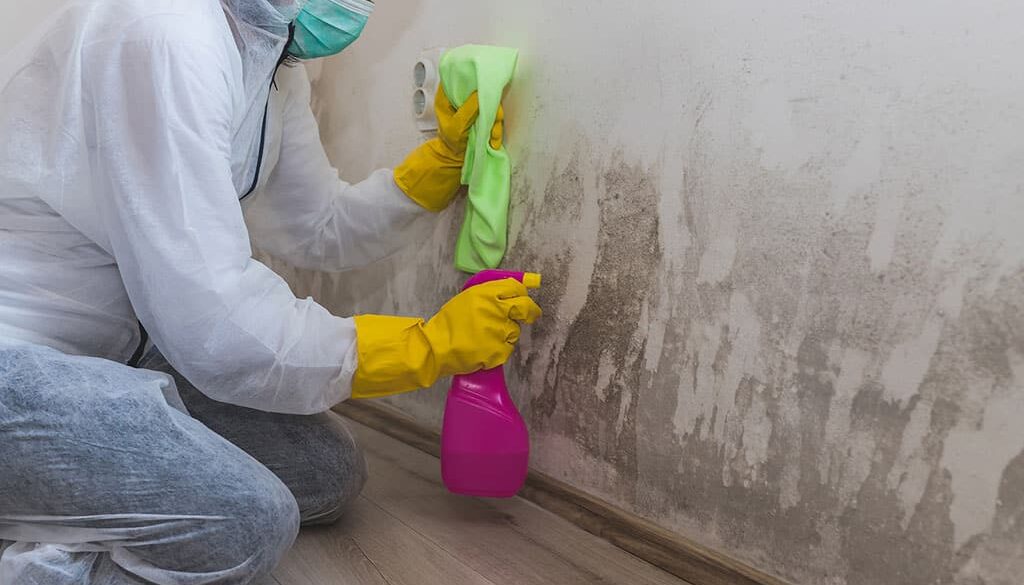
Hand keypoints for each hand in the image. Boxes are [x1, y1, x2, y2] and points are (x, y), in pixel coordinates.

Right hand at [351, 279, 539, 398]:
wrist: (436, 347)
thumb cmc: (450, 322)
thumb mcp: (468, 298)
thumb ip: (489, 293)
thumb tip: (515, 287)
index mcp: (486, 294)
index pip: (516, 288)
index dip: (522, 293)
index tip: (523, 297)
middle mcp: (496, 310)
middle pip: (525, 307)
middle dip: (530, 311)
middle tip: (530, 315)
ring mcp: (499, 331)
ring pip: (515, 330)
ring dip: (507, 332)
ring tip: (488, 335)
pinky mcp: (499, 351)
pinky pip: (508, 347)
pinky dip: (500, 348)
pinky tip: (485, 347)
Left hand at [394, 85, 504, 211]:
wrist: (455, 158)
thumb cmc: (451, 142)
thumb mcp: (457, 126)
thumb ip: (469, 110)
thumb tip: (480, 93)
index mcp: (447, 95)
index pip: (459, 76)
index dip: (473, 78)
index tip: (483, 85)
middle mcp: (460, 97)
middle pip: (480, 90)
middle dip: (490, 106)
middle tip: (493, 118)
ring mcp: (473, 107)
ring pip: (490, 104)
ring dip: (495, 121)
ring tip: (492, 136)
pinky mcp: (482, 116)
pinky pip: (493, 116)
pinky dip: (495, 128)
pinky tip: (492, 139)